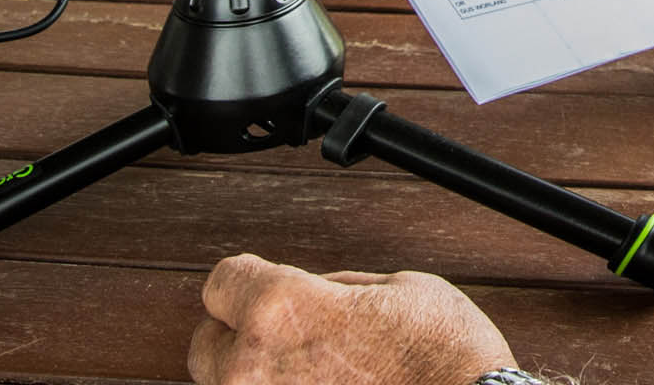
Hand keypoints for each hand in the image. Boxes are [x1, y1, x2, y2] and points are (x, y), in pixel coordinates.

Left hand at [188, 255, 513, 384]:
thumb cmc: (445, 360)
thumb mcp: (395, 287)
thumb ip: (331, 291)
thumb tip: (308, 296)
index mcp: (280, 310)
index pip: (221, 282)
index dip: (247, 279)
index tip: (260, 284)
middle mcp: (255, 369)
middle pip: (208, 344)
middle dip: (241, 336)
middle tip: (287, 335)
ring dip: (259, 377)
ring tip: (313, 371)